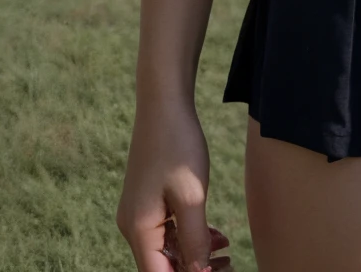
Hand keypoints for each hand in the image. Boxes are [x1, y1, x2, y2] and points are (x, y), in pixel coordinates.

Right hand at [116, 100, 232, 271]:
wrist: (164, 105)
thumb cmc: (178, 145)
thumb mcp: (192, 196)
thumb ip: (195, 239)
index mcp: (139, 229)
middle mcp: (132, 226)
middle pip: (162, 266)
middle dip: (194, 269)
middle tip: (227, 264)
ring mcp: (138, 214)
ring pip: (166, 250)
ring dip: (194, 254)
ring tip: (226, 251)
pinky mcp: (146, 202)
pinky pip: (166, 231)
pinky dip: (188, 236)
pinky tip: (213, 234)